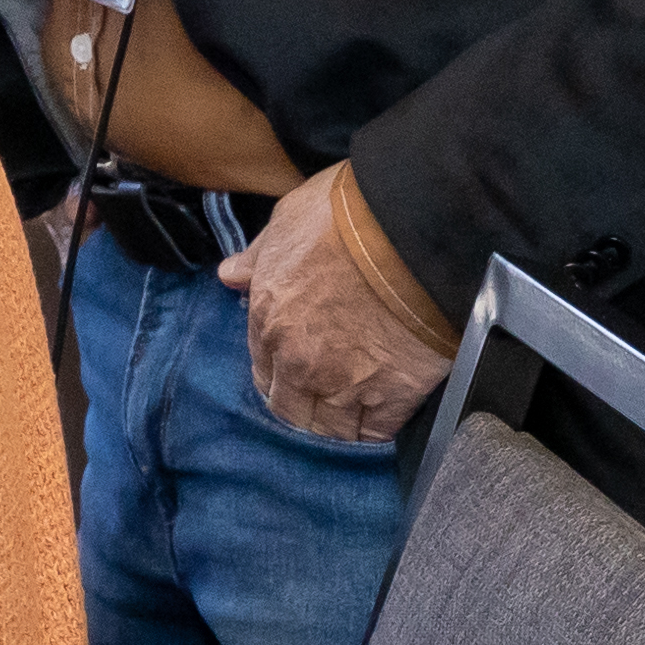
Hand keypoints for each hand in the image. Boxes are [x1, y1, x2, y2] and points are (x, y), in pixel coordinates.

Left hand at [220, 165, 452, 446]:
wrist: (414, 229)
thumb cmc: (348, 213)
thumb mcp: (288, 219)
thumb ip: (258, 256)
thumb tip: (230, 275)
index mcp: (268, 318)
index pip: (261, 369)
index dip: (277, 371)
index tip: (293, 368)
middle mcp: (299, 360)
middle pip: (289, 409)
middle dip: (302, 405)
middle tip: (322, 396)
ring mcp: (346, 383)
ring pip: (329, 430)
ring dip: (336, 424)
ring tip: (351, 414)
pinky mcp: (393, 396)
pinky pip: (376, 432)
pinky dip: (376, 430)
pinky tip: (381, 418)